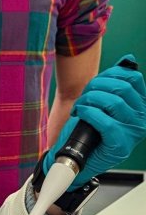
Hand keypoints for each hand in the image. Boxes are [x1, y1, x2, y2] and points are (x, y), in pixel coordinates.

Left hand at [44, 54, 145, 187]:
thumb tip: (129, 59)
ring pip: (113, 101)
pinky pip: (104, 120)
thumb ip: (117, 81)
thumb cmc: (88, 127)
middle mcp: (142, 120)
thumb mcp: (104, 100)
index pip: (133, 78)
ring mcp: (133, 134)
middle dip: (96, 86)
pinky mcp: (120, 145)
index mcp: (141, 107)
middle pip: (121, 87)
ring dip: (89, 100)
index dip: (110, 74)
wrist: (75, 155)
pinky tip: (81, 114)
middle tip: (84, 96)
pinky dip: (87, 113)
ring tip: (81, 107)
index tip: (97, 83)